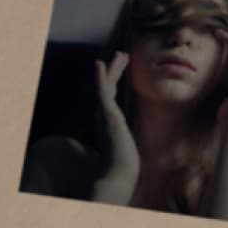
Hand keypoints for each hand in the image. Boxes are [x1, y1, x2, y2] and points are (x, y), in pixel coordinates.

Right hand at [91, 56, 140, 206]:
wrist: (118, 172)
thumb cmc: (122, 166)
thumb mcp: (124, 152)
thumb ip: (124, 147)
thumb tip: (128, 150)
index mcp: (107, 125)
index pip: (110, 100)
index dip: (113, 84)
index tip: (117, 73)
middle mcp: (103, 117)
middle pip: (109, 88)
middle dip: (116, 71)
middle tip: (123, 56)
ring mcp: (103, 113)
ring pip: (108, 84)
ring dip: (114, 68)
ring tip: (122, 54)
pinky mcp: (106, 112)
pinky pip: (102, 89)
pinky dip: (101, 76)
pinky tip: (99, 63)